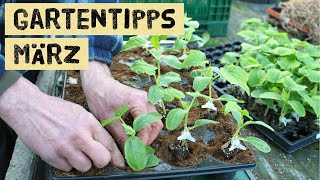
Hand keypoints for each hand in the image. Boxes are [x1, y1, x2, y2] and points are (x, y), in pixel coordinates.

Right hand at [0, 77, 124, 171]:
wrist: (30, 108)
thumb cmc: (56, 110)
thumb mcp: (81, 113)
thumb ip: (93, 128)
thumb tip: (105, 144)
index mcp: (89, 123)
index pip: (110, 144)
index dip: (116, 155)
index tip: (119, 161)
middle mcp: (79, 137)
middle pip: (102, 160)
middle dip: (100, 160)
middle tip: (95, 156)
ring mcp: (65, 148)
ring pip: (85, 167)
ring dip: (82, 162)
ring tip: (75, 151)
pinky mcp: (52, 156)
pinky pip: (67, 168)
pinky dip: (67, 163)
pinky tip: (62, 151)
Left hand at [81, 61, 162, 149]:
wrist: (97, 84)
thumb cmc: (101, 99)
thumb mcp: (110, 121)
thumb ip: (121, 137)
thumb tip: (128, 152)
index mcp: (138, 102)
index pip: (147, 127)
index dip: (142, 141)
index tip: (134, 151)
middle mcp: (146, 100)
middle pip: (156, 124)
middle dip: (148, 138)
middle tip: (136, 147)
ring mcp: (146, 100)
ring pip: (154, 121)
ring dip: (146, 133)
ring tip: (134, 141)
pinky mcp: (142, 102)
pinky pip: (148, 117)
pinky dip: (143, 127)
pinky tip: (132, 132)